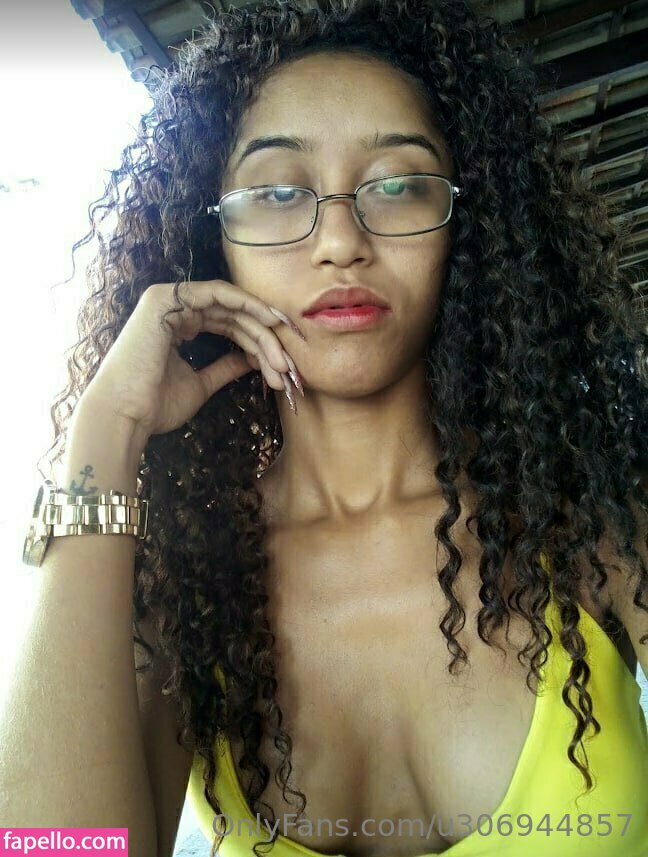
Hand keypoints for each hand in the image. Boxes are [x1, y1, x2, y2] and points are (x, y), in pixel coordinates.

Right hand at [82, 279, 304, 441]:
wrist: (125, 416)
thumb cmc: (155, 406)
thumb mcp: (201, 385)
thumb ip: (225, 367)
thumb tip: (253, 360)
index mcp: (178, 325)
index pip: (229, 326)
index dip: (260, 342)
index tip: (285, 366)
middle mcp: (173, 308)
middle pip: (234, 317)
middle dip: (266, 342)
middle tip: (288, 368)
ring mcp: (168, 300)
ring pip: (231, 307)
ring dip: (261, 331)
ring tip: (283, 360)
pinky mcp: (165, 298)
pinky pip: (217, 293)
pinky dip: (246, 304)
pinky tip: (269, 322)